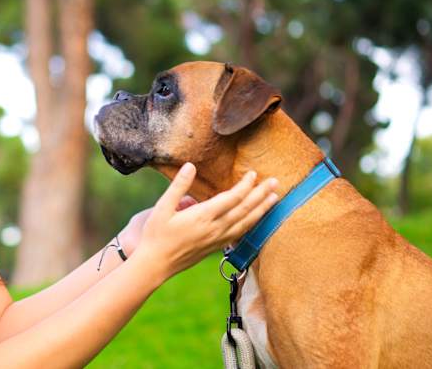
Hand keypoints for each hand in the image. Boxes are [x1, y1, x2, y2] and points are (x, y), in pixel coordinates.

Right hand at [131, 163, 278, 284]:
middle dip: (261, 195)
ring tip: (275, 199)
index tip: (253, 173)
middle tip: (275, 182)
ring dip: (262, 210)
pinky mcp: (216, 247)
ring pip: (246, 223)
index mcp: (202, 217)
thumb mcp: (162, 208)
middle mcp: (214, 229)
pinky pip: (240, 234)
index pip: (231, 198)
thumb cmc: (156, 235)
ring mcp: (217, 240)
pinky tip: (257, 219)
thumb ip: (178, 186)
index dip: (245, 185)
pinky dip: (252, 224)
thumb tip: (190, 166)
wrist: (155, 265)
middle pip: (244, 209)